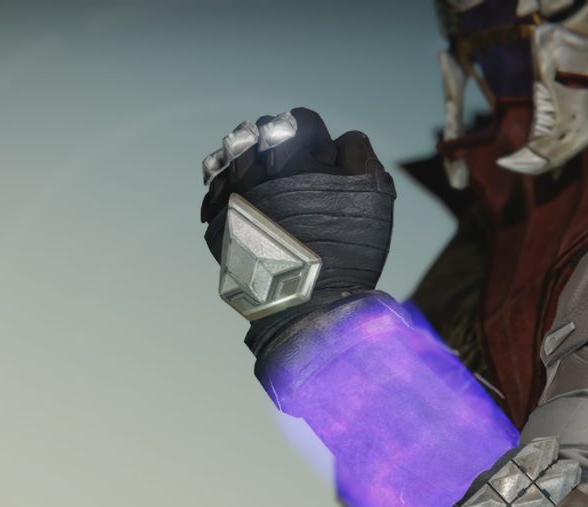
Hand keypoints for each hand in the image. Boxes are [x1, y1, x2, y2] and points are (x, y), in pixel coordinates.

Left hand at [198, 108, 396, 355]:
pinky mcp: (216, 218)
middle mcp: (258, 166)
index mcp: (296, 154)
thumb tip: (343, 140)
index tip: (323, 161)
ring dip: (249, 158)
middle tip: (292, 170)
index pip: (302, 120)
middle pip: (262, 131)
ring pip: (232, 152)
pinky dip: (227, 187)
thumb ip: (360, 155)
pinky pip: (214, 186)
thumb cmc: (346, 251)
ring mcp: (232, 192)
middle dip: (279, 143)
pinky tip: (246, 202)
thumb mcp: (373, 195)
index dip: (317, 139)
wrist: (307, 305)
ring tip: (264, 179)